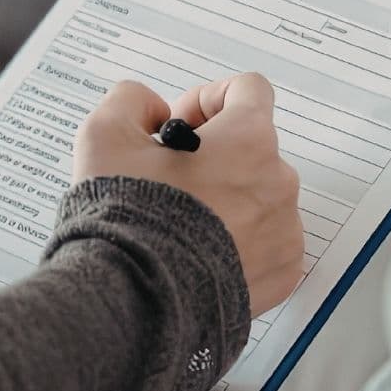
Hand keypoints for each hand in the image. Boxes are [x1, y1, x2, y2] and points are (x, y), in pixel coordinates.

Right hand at [74, 75, 303, 316]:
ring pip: (260, 198)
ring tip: (182, 224)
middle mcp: (278, 181)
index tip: (182, 126)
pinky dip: (240, 243)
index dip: (209, 99)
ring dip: (228, 200)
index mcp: (249, 139)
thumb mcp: (104, 137)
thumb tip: (151, 109)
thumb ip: (130, 102)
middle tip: (170, 182)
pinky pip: (268, 243)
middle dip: (214, 157)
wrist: (137, 300)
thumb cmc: (129, 221)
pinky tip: (200, 253)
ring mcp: (285, 229)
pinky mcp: (282, 272)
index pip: (248, 90)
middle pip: (252, 148)